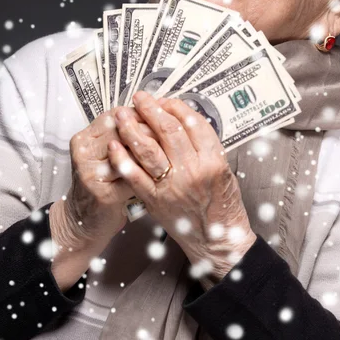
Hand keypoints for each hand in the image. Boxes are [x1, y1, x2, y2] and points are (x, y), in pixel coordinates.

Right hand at [52, 106, 158, 251]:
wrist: (84, 220)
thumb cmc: (103, 183)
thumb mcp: (108, 154)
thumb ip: (126, 134)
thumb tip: (159, 113)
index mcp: (85, 137)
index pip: (117, 115)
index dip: (143, 114)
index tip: (163, 113)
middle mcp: (83, 151)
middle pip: (123, 131)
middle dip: (152, 130)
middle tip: (174, 132)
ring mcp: (89, 172)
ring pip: (128, 153)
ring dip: (154, 151)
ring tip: (172, 151)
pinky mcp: (101, 193)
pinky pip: (132, 179)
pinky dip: (149, 175)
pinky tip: (162, 174)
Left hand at [108, 90, 256, 282]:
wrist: (218, 240)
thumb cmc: (223, 205)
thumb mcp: (224, 168)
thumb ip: (205, 145)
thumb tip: (181, 120)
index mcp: (212, 159)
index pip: (191, 122)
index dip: (175, 107)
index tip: (165, 100)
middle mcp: (193, 170)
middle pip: (168, 130)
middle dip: (151, 109)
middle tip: (140, 98)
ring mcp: (172, 186)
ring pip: (148, 149)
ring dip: (131, 128)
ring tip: (122, 114)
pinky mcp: (155, 200)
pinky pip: (134, 175)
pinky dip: (122, 158)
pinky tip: (114, 144)